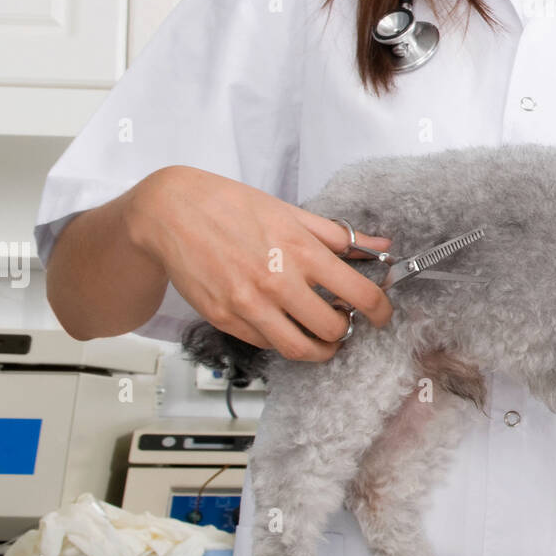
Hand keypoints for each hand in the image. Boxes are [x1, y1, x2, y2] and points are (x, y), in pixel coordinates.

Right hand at [126, 165, 394, 361]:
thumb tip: (381, 245)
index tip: (383, 314)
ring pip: (299, 349)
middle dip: (347, 330)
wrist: (173, 212)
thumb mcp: (292, 213)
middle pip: (332, 330)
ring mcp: (249, 305)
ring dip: (318, 349)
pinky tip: (284, 322)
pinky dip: (282, 339)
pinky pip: (265, 344)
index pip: (360, 295)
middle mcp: (278, 282)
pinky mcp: (225, 319)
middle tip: (345, 321)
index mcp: (302, 251)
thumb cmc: (232, 206)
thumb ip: (340, 235)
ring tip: (321, 336)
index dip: (381, 310)